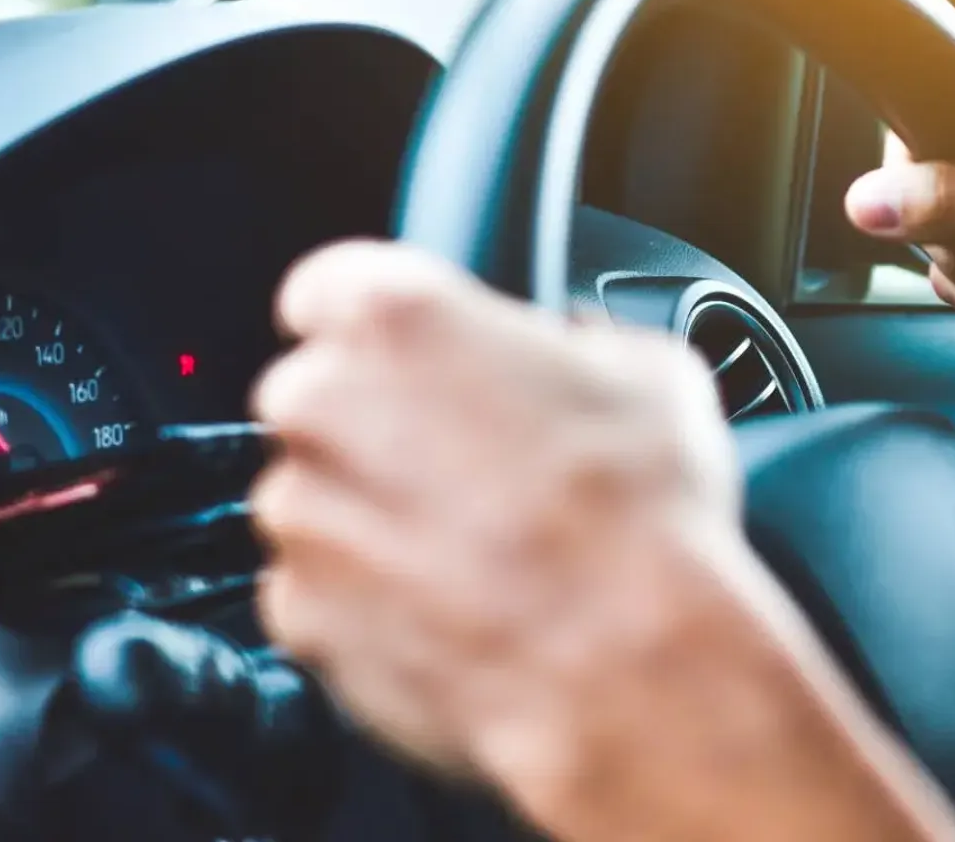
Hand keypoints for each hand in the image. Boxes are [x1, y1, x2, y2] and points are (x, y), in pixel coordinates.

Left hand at [247, 242, 938, 841]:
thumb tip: (584, 350)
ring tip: (484, 546)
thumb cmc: (642, 514)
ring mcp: (303, 516)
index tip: (421, 350)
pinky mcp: (301, 616)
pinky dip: (371, 599)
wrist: (630, 666)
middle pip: (321, 394)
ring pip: (320, 497)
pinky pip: (320, 592)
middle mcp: (323, 404)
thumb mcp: (653, 374)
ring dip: (378, 514)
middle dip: (383, 422)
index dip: (382, 324)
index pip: (330, 287)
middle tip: (478, 459)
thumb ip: (585, 343)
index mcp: (396, 315)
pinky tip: (459, 607)